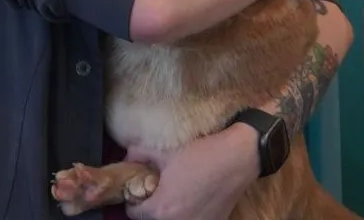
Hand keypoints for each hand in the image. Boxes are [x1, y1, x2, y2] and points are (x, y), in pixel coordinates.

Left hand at [123, 123, 259, 219]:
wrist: (235, 159)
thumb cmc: (198, 154)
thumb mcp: (163, 150)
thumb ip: (139, 154)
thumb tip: (128, 158)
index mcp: (161, 209)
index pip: (134, 213)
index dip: (133, 199)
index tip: (138, 187)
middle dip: (150, 207)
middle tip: (154, 188)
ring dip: (168, 212)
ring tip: (173, 193)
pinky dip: (187, 213)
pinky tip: (191, 197)